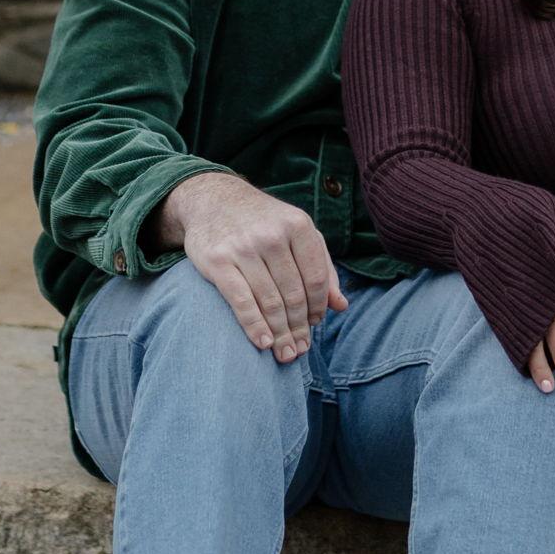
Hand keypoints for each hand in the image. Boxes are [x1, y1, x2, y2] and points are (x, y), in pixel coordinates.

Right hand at [156, 171, 347, 363]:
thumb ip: (321, 266)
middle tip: (300, 349)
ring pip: (270, 302)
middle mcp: (272, 234)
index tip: (315, 324)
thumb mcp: (297, 232)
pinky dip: (255, 327)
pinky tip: (265, 343)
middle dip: (299, 327)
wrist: (213, 199)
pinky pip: (241, 302)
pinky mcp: (218, 261)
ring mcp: (244, 248)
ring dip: (281, 334)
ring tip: (285, 354)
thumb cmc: (263, 221)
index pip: (315, 278)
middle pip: (294, 294)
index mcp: (297, 225)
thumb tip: (341, 306)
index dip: (318, 306)